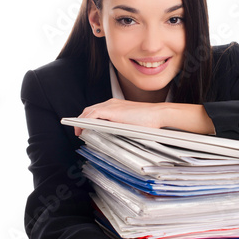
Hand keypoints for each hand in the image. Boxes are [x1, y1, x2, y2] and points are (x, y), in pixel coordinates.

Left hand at [74, 99, 214, 135]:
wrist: (158, 114)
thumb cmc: (150, 120)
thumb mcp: (131, 123)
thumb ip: (120, 125)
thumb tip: (113, 136)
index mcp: (116, 105)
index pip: (97, 110)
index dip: (88, 118)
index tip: (85, 127)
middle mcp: (111, 103)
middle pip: (90, 110)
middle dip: (82, 120)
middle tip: (79, 131)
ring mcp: (111, 106)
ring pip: (89, 111)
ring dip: (82, 121)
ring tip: (79, 132)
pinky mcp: (111, 110)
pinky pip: (92, 114)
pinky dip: (85, 121)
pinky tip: (83, 129)